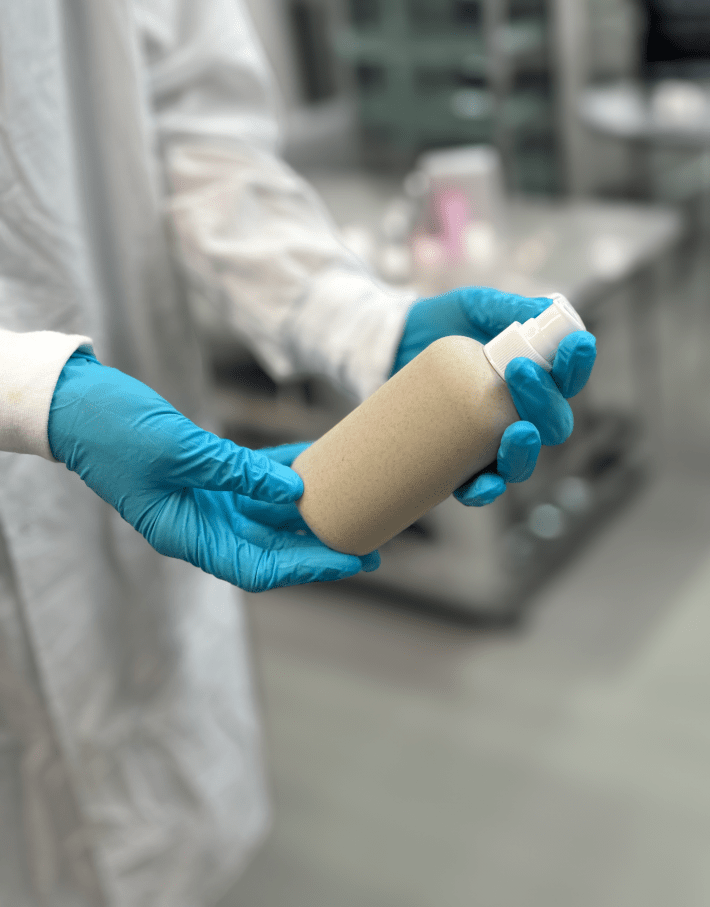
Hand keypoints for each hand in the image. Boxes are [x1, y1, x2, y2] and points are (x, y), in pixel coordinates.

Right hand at [48, 349, 378, 589]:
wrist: (75, 403)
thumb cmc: (113, 432)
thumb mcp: (179, 450)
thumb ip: (238, 472)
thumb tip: (294, 489)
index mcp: (186, 535)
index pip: (260, 567)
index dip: (309, 568)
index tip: (353, 559)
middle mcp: (200, 525)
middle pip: (272, 548)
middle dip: (319, 546)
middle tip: (372, 541)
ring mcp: (204, 501)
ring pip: (268, 516)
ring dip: (307, 511)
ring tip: (353, 504)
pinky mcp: (205, 474)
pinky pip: (256, 481)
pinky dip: (285, 473)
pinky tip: (317, 460)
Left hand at [390, 287, 595, 505]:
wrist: (390, 345)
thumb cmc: (441, 322)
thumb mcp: (474, 306)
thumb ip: (508, 309)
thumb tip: (546, 311)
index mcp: (533, 375)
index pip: (568, 376)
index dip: (577, 364)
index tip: (575, 345)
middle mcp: (519, 412)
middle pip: (553, 423)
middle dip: (546, 402)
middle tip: (520, 371)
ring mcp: (489, 440)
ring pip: (523, 461)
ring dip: (525, 453)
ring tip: (518, 431)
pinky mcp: (458, 460)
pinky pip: (481, 487)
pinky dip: (485, 491)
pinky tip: (484, 483)